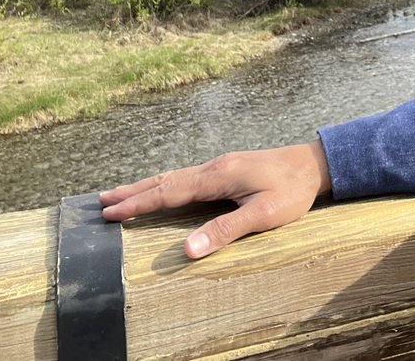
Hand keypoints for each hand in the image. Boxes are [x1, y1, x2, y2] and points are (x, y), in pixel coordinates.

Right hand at [98, 139, 331, 257]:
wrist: (314, 164)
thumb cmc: (291, 191)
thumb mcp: (263, 215)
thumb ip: (225, 230)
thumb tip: (187, 250)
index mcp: (217, 177)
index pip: (169, 192)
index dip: (139, 204)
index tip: (111, 213)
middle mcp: (213, 167)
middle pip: (164, 180)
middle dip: (133, 192)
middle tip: (101, 202)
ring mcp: (219, 165)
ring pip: (174, 176)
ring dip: (146, 185)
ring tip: (120, 193)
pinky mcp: (226, 168)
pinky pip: (186, 176)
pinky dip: (165, 183)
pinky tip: (162, 188)